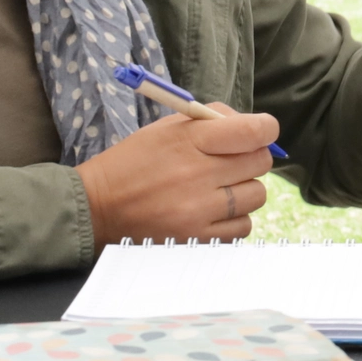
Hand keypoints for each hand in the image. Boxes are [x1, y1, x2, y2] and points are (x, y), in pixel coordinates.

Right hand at [76, 105, 280, 246]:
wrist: (96, 207)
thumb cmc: (135, 163)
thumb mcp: (166, 128)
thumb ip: (212, 121)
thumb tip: (258, 128)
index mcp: (188, 140)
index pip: (253, 132)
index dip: (265, 129)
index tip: (261, 132)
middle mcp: (197, 174)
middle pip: (260, 163)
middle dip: (251, 158)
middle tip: (230, 162)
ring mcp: (199, 210)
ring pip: (257, 196)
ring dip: (243, 191)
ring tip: (216, 190)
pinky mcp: (198, 239)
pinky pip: (243, 228)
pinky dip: (233, 220)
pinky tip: (210, 212)